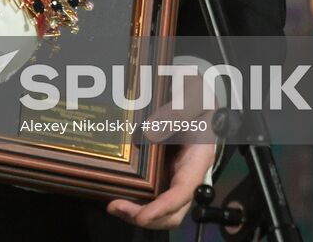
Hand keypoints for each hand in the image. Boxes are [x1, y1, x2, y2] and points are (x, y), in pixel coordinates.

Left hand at [108, 66, 218, 228]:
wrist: (195, 94)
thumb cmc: (200, 97)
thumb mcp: (196, 98)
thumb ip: (178, 112)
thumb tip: (150, 132)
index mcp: (197, 160)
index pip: (183, 192)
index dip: (164, 207)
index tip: (144, 215)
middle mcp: (185, 173)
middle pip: (171, 210)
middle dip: (145, 217)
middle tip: (117, 207)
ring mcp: (172, 174)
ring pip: (158, 206)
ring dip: (136, 211)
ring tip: (113, 205)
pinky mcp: (159, 170)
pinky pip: (148, 192)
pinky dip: (133, 198)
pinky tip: (114, 191)